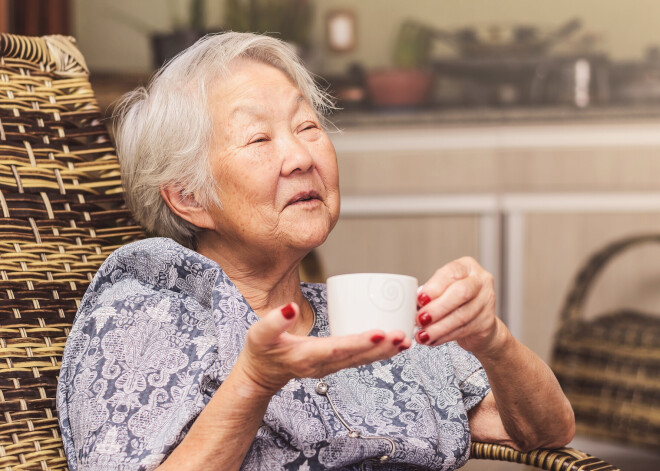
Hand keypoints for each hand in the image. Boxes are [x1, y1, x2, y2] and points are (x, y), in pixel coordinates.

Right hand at [234, 303, 411, 395]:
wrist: (262, 374)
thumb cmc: (261, 351)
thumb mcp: (260, 334)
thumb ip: (275, 321)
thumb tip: (290, 308)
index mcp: (306, 357)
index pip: (338, 348)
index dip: (360, 342)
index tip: (381, 333)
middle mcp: (323, 365)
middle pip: (357, 357)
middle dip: (382, 347)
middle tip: (404, 336)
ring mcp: (330, 367)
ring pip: (362, 361)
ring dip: (385, 352)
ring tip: (407, 341)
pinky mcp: (335, 364)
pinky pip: (360, 360)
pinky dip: (378, 353)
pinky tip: (394, 344)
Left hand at [415, 256, 500, 354]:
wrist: (477, 321)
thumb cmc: (455, 300)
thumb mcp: (443, 289)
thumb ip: (430, 293)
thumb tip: (410, 304)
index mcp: (466, 267)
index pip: (451, 273)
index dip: (434, 287)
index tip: (419, 300)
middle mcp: (481, 281)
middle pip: (461, 293)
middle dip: (437, 308)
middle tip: (420, 319)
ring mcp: (487, 301)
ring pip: (461, 316)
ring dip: (438, 327)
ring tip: (422, 335)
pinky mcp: (487, 322)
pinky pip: (463, 330)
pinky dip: (444, 337)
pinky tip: (432, 339)